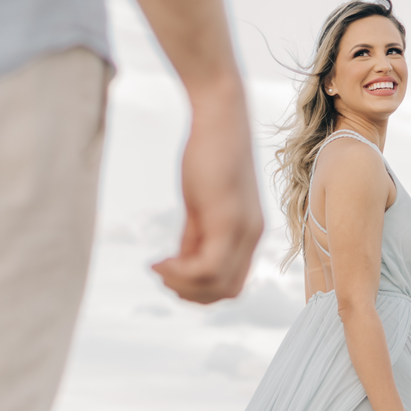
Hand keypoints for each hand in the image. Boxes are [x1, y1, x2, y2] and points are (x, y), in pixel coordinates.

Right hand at [152, 77, 262, 303]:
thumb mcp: (201, 203)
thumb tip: (182, 262)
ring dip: (182, 285)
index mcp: (249, 233)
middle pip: (227, 291)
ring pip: (217, 284)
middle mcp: (252, 236)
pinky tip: (158, 261)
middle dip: (191, 295)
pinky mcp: (227, 220)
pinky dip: (179, 272)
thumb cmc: (209, 154)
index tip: (172, 276)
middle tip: (162, 278)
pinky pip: (207, 268)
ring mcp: (242, 230)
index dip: (201, 292)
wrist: (221, 115)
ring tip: (158, 269)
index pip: (233, 284)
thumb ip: (196, 235)